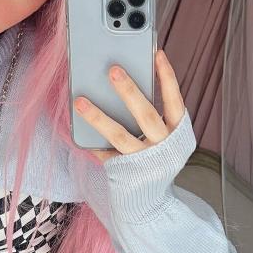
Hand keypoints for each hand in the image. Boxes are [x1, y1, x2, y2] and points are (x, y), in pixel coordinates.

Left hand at [74, 49, 186, 163]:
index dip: (167, 78)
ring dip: (98, 117)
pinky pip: (104, 153)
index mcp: (176, 132)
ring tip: (80, 101)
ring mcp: (142, 160)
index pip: (174, 101)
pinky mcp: (123, 171)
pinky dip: (90, 140)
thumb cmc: (156, 155)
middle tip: (113, 70)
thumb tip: (124, 80)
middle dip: (129, 91)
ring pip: (119, 135)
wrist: (152, 198)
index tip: (158, 54)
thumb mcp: (164, 134)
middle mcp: (162, 146)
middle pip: (146, 115)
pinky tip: (75, 128)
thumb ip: (152, 111)